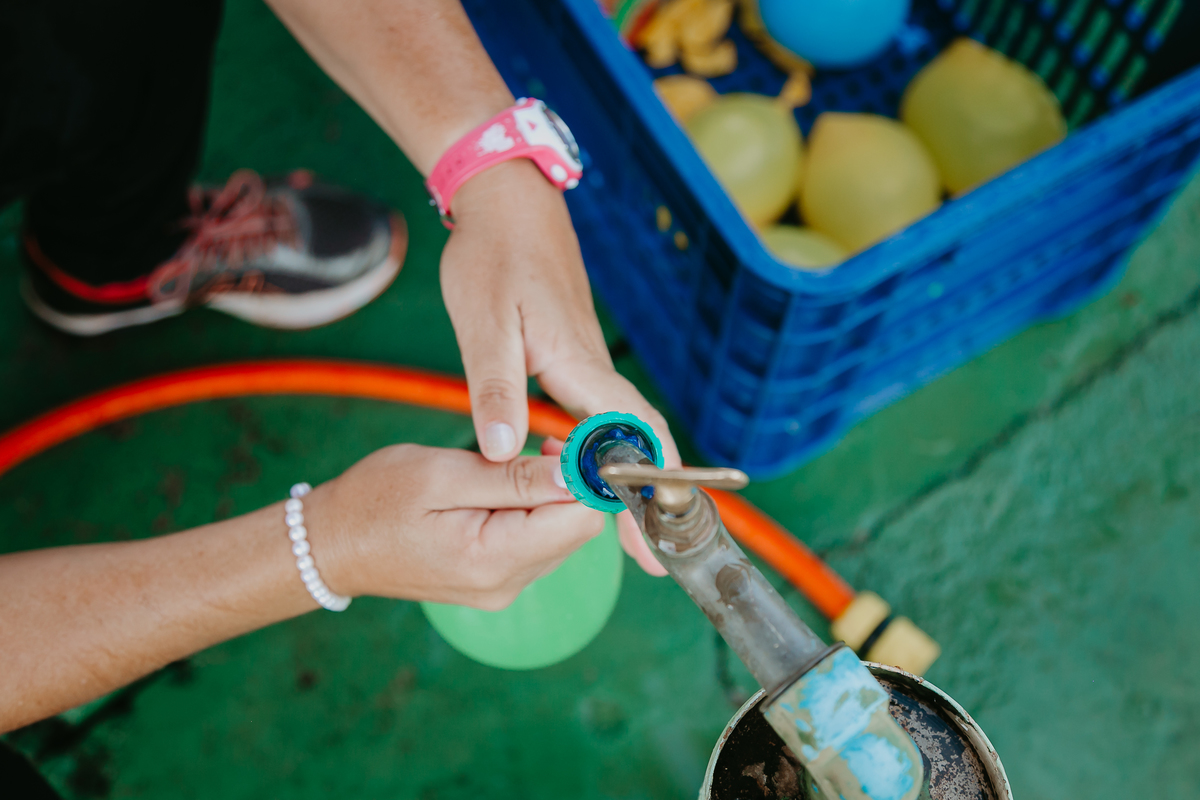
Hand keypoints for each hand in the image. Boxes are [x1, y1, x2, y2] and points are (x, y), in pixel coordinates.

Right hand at [304, 443, 604, 609]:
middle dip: (565, 485)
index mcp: (493, 559)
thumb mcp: (442, 474)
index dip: (582, 478)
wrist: (330, 545)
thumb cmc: (374, 500)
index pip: (579, 520)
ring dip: (546, 497)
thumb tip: (574, 474)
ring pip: (559, 536)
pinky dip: (530, 513)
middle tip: (532, 448)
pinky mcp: (496, 584)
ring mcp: (501, 589)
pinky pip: (536, 544)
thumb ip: (512, 477)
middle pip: (575, 529)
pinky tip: (498, 493)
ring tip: (503, 470)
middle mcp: (506, 585)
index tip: (561, 442)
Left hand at [440, 160, 679, 575]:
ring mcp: (588, 363)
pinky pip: (603, 414)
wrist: (508, 203)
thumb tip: (503, 454)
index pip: (632, 434)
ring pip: (622, 430)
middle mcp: (594, 368)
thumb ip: (495, 391)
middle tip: (648, 557)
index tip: (651, 533)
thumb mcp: (484, 326)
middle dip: (647, 499)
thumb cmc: (493, 258)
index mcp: (579, 364)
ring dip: (628, 480)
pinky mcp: (575, 357)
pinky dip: (605, 452)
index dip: (646, 484)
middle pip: (638, 441)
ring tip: (627, 532)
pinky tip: (586, 473)